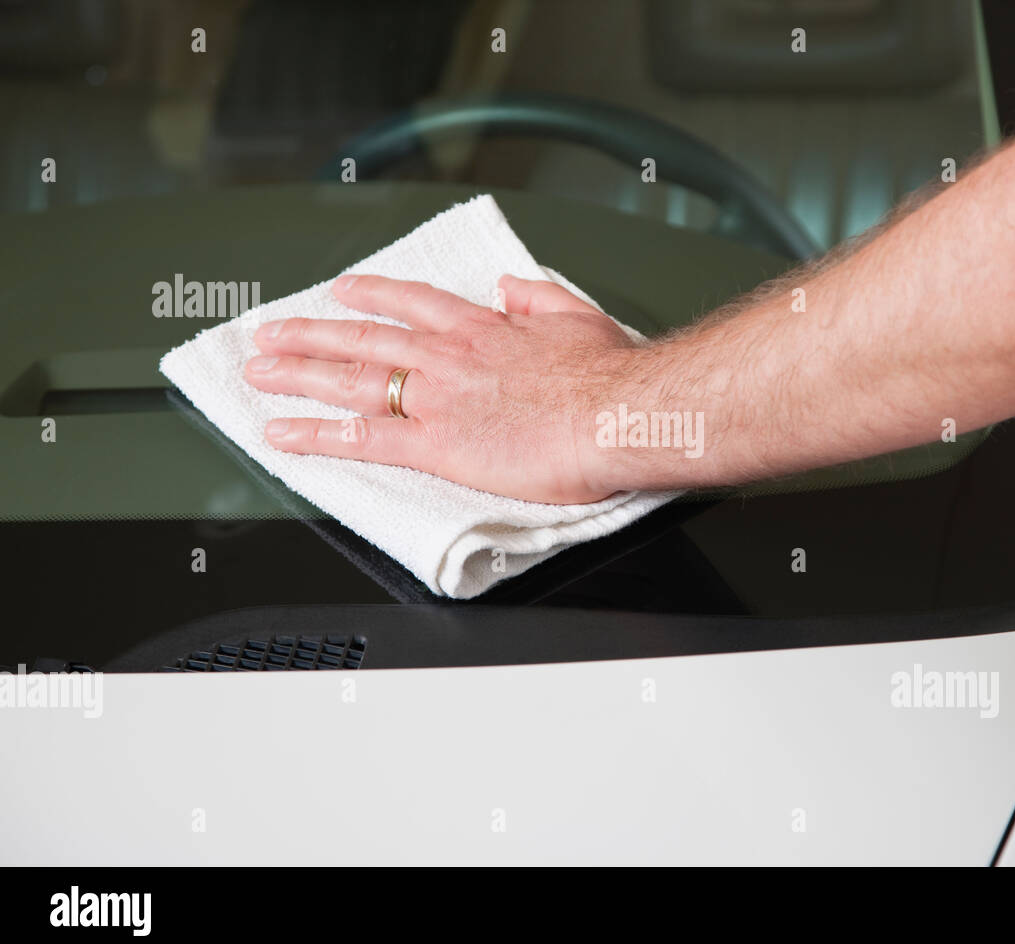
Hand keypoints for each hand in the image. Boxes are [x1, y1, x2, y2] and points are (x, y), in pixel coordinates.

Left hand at [242, 273, 634, 503]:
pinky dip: (317, 435)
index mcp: (481, 328)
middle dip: (310, 335)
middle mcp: (447, 357)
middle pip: (363, 339)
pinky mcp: (435, 444)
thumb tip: (508, 283)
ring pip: (350, 380)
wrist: (611, 412)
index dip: (372, 295)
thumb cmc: (605, 374)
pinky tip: (284, 433)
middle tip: (269, 333)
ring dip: (298, 374)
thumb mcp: (576, 314)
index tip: (342, 290)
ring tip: (259, 372)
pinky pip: (362, 439)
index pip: (411, 304)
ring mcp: (435, 398)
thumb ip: (535, 295)